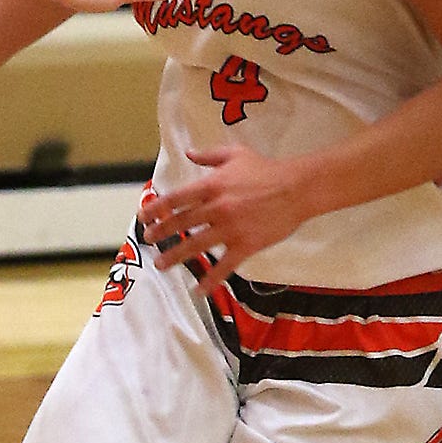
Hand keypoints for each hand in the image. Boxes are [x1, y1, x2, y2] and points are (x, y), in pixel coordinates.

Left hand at [140, 145, 311, 289]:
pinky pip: (224, 266)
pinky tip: (198, 289)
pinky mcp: (245, 245)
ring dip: (175, 256)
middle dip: (161, 233)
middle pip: (181, 223)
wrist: (296, 189)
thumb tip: (188, 152)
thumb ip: (209, 156)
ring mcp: (230, 229)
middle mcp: (216, 208)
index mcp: (211, 185)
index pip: (175, 199)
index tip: (144, 216)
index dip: (156, 209)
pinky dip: (210, 280)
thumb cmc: (266, 170)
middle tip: (149, 240)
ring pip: (196, 245)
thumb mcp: (235, 154)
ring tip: (161, 264)